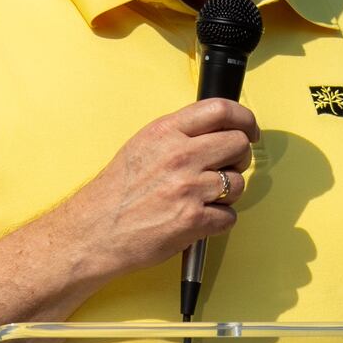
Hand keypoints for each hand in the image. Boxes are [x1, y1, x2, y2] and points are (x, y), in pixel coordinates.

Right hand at [63, 98, 257, 280]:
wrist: (93, 232)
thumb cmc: (115, 193)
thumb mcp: (142, 145)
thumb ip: (178, 134)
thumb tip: (215, 130)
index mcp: (166, 132)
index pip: (221, 110)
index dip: (244, 118)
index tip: (249, 129)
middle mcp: (179, 155)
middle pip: (238, 144)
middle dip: (239, 157)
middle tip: (227, 167)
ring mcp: (188, 188)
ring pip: (238, 183)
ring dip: (228, 193)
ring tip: (204, 198)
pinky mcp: (193, 220)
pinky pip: (229, 216)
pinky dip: (219, 221)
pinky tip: (198, 219)